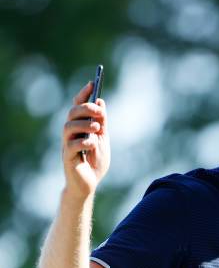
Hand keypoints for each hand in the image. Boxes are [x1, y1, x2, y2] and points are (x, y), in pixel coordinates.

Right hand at [62, 81, 110, 199]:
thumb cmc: (94, 161)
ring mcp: (67, 145)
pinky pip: (71, 146)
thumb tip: (100, 102)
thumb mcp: (102, 139)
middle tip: (99, 110)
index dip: (83, 94)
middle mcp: (70, 134)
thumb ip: (102, 122)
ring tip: (97, 128)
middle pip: (72, 113)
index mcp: (79, 127)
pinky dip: (84, 142)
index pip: (77, 106)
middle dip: (85, 108)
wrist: (89, 184)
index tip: (93, 83)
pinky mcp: (68, 159)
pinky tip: (93, 144)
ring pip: (68, 127)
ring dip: (84, 124)